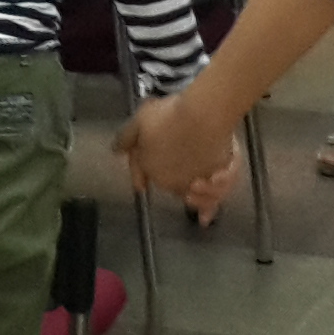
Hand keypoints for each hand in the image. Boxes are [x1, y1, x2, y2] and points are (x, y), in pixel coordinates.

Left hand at [116, 88, 240, 217]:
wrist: (203, 118)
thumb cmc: (171, 117)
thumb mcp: (138, 121)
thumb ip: (125, 138)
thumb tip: (116, 150)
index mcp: (150, 168)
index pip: (140, 174)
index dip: (139, 174)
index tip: (139, 183)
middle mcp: (171, 182)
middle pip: (167, 183)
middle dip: (168, 176)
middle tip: (175, 162)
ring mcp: (194, 185)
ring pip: (188, 194)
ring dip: (189, 194)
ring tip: (192, 187)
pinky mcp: (217, 183)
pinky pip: (211, 201)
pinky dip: (209, 209)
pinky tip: (205, 217)